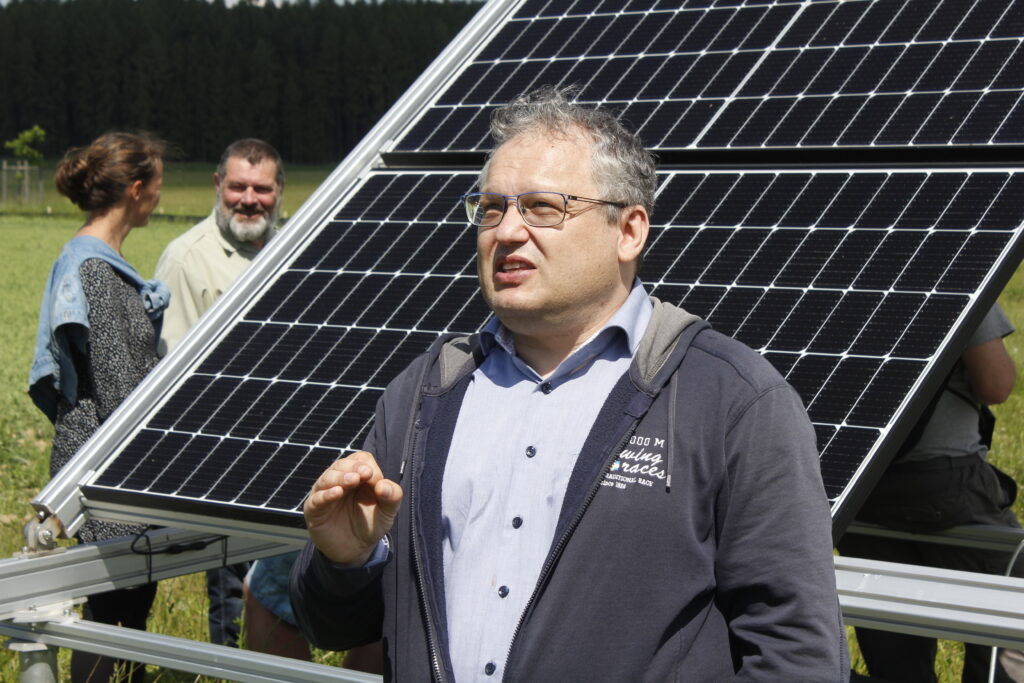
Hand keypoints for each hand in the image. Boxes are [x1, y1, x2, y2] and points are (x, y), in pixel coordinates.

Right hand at [303, 451, 403, 566]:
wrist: (356, 549)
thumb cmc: (371, 524)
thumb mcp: (388, 511)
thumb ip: (392, 496)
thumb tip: (384, 485)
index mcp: (358, 475)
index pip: (361, 460)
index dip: (369, 466)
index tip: (376, 480)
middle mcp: (339, 480)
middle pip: (342, 465)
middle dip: (354, 468)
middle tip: (365, 473)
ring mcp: (324, 493)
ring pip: (328, 478)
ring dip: (341, 477)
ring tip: (353, 480)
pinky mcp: (314, 510)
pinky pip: (316, 499)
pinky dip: (326, 495)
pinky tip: (337, 493)